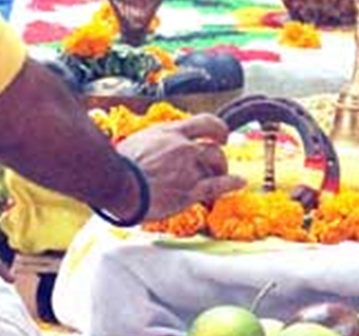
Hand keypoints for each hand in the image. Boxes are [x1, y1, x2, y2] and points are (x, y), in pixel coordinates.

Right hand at [116, 114, 245, 220]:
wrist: (119, 185)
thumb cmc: (118, 167)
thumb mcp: (135, 143)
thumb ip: (151, 144)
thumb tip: (148, 148)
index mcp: (168, 132)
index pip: (203, 122)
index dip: (216, 128)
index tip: (220, 134)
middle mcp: (183, 147)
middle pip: (213, 148)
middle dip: (219, 155)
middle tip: (218, 162)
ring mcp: (189, 169)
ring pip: (217, 166)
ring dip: (222, 171)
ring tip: (222, 177)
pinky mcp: (191, 190)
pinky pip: (219, 185)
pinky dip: (233, 183)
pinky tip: (239, 183)